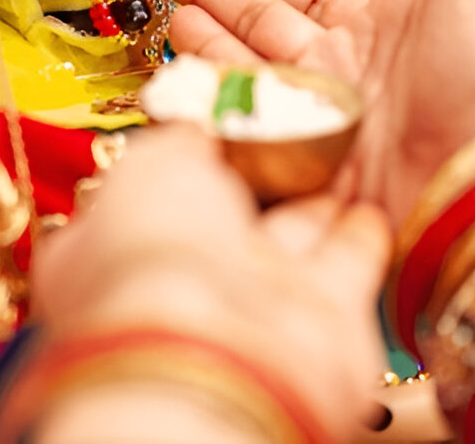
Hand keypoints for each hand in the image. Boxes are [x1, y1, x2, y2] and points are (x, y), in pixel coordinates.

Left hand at [31, 125, 392, 439]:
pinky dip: (357, 236)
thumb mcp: (146, 162)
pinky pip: (344, 264)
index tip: (201, 127)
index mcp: (109, 252)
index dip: (170, 163)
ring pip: (286, 241)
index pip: (142, 197)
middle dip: (250, 182)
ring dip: (309, 206)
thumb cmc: (153, 255)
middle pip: (223, 222)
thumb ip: (175, 138)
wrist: (222, 348)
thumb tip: (191, 128)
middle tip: (277, 135)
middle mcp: (182, 284)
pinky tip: (366, 209)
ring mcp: (250, 305)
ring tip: (333, 163)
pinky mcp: (322, 321)